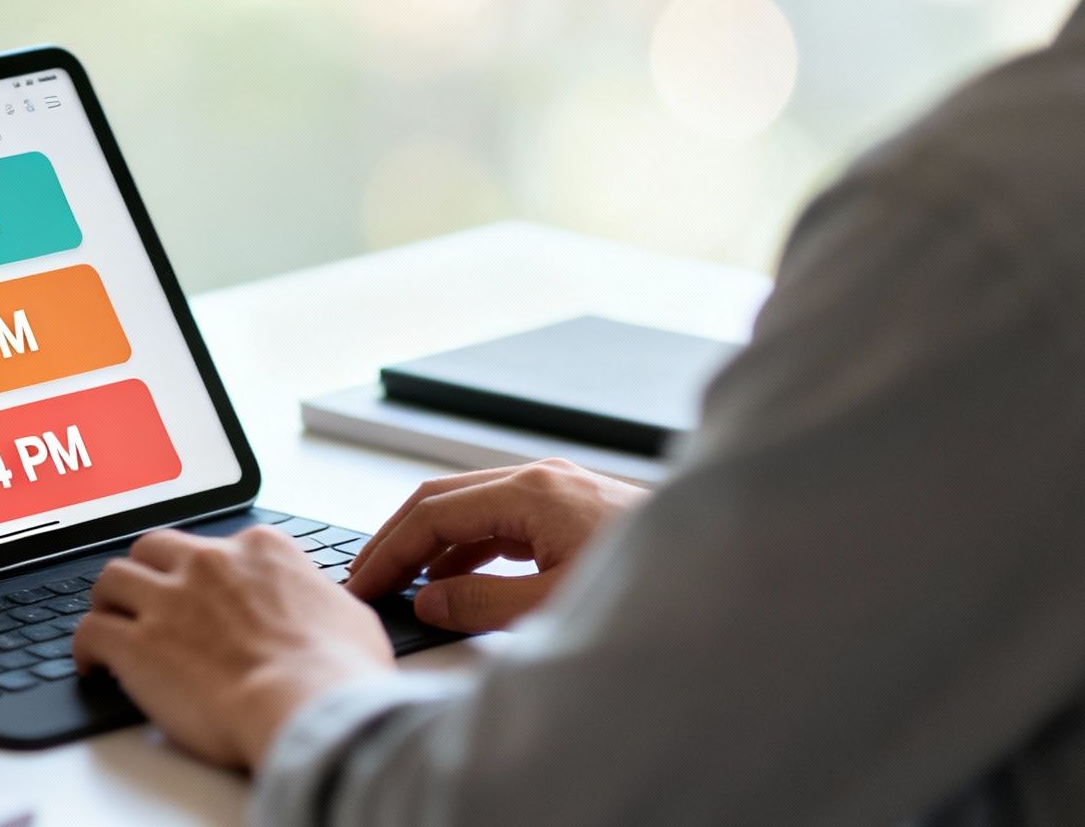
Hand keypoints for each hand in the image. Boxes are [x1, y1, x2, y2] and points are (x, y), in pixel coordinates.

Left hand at [74, 526, 395, 770]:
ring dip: (109, 602)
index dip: (203, 573)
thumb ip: (317, 598)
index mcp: (259, 550)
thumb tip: (318, 608)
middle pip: (154, 549)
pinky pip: (88, 630)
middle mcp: (208, 563)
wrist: (306, 703)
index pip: (215, 543)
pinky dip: (84, 648)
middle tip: (147, 601)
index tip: (201, 594)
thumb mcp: (346, 613)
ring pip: (111, 578)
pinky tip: (92, 665)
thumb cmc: (336, 669)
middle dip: (147, 573)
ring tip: (113, 626)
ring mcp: (168, 600)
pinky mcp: (136, 644)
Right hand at [346, 458, 647, 632]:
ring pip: (471, 509)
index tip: (360, 582)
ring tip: (400, 586)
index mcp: (530, 491)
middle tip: (363, 579)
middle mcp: (539, 479)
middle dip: (398, 539)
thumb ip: (481, 601)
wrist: (725, 570)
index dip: (388, 550)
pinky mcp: (571, 508)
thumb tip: (428, 597)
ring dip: (431, 545)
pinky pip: (500, 522)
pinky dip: (467, 548)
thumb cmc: (647, 585)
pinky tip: (454, 581)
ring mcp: (556, 490)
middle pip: (443, 499)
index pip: (432, 513)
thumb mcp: (552, 604)